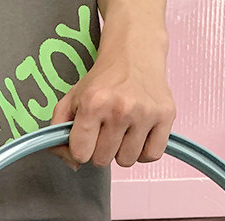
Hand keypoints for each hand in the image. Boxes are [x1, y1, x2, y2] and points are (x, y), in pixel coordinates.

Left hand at [51, 13, 174, 167]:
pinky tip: (139, 135)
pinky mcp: (166, 115)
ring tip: (123, 130)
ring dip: (122, 151)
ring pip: (127, 161)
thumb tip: (74, 164)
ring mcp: (145, 112)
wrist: (134, 53)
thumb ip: (57, 135)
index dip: (81, 149)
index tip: (87, 135)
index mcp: (93, 103)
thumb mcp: (70, 101)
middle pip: (102, 160)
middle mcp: (120, 108)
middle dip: (101, 150)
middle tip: (106, 129)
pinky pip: (151, 156)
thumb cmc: (101, 82)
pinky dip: (144, 151)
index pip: (80, 154)